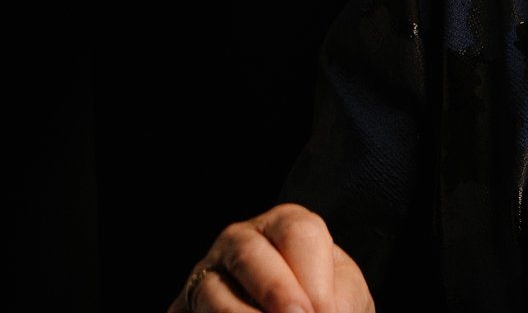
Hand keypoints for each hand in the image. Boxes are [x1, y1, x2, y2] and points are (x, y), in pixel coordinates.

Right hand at [168, 204, 372, 312]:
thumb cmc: (328, 304)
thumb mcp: (343, 294)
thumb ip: (337, 299)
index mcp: (285, 224)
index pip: (299, 234)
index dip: (314, 279)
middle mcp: (239, 241)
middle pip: (250, 255)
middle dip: (276, 291)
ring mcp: (205, 275)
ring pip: (212, 292)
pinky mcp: (183, 308)